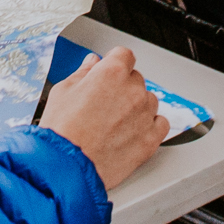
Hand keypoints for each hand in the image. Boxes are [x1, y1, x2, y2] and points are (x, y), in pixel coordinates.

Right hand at [38, 47, 166, 191]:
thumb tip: (92, 63)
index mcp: (112, 72)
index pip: (124, 55)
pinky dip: (150, 125)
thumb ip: (83, 73)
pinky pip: (161, 124)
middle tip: (105, 104)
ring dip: (137, 107)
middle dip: (122, 87)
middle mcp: (133, 90)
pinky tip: (133, 131)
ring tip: (115, 123)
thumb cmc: (61, 131)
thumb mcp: (63, 91)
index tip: (110, 73)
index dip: (114, 63)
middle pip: (136, 79)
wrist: (66, 167)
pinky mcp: (150, 139)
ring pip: (149, 101)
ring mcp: (144, 115)